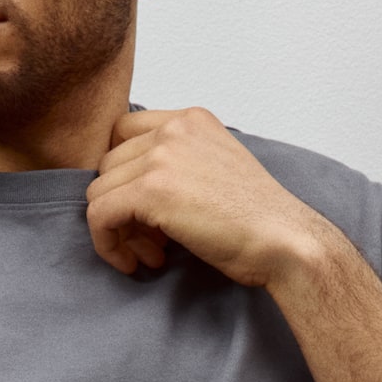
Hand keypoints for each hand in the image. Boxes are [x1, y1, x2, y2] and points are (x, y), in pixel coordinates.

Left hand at [85, 107, 333, 284]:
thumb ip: (179, 164)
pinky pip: (98, 215)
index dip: (124, 175)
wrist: (284, 241)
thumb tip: (132, 192)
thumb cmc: (258, 220)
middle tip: (151, 241)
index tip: (143, 208)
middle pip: (109, 165)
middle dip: (122, 207)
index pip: (125, 133)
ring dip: (118, 229)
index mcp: (191, 119)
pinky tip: (133, 263)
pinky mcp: (151, 190)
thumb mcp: (217, 169)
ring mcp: (161, 156)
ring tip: (150, 253)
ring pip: (99, 191)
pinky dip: (107, 244)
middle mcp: (174, 128)